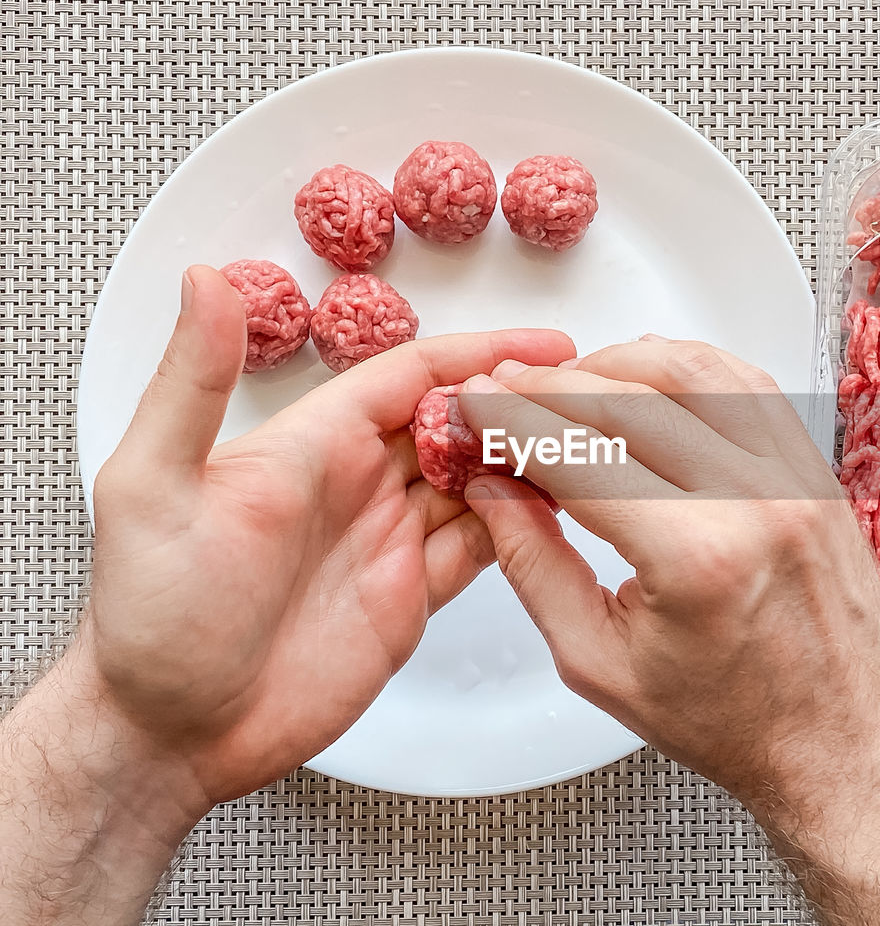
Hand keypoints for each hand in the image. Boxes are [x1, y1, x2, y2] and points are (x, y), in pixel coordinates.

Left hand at [80, 265, 574, 808]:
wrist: (171, 733)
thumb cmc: (149, 615)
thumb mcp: (154, 486)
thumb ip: (191, 384)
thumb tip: (205, 282)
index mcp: (310, 444)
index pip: (412, 377)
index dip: (479, 355)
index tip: (545, 345)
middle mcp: (357, 483)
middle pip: (458, 423)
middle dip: (520, 403)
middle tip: (590, 395)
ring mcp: (388, 540)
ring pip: (479, 481)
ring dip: (529, 462)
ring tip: (594, 446)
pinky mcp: (409, 596)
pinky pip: (480, 547)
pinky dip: (521, 526)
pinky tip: (556, 510)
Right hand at [458, 337, 879, 925]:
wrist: (837, 743)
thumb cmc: (732, 722)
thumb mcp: (600, 664)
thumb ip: (534, 567)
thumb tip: (493, 489)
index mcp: (694, 557)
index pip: (578, 454)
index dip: (512, 420)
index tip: (477, 407)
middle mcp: (754, 502)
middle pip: (627, 401)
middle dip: (549, 386)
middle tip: (505, 390)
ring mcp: (795, 479)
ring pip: (692, 371)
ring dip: (616, 363)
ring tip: (567, 382)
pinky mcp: (815, 472)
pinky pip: (749, 384)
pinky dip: (687, 367)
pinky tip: (648, 380)